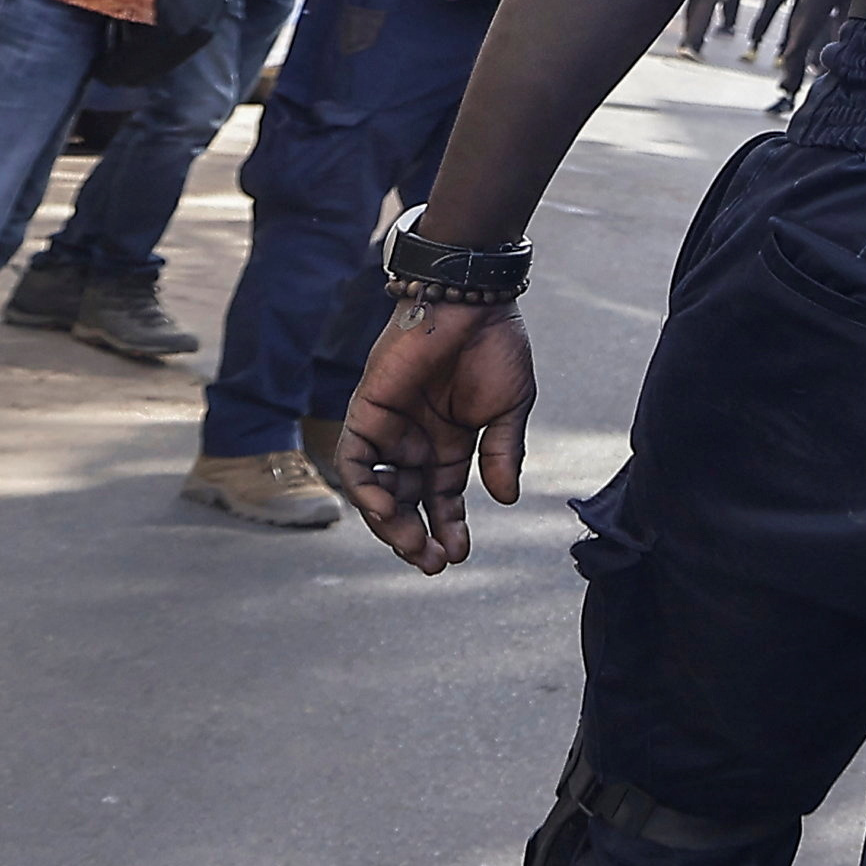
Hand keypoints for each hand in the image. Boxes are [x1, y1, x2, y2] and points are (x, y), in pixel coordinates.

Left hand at [343, 298, 537, 572]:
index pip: (443, 498)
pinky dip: (366, 487)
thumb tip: (504, 499)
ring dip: (390, 522)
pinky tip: (386, 510)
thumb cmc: (495, 347)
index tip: (460, 556)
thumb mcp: (509, 409)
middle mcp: (415, 440)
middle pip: (409, 501)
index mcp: (451, 442)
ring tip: (412, 545)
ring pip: (378, 489)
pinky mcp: (366, 410)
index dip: (449, 529)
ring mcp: (389, 427)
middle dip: (417, 536)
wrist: (471, 302)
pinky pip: (356, 459)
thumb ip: (502, 453)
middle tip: (432, 562)